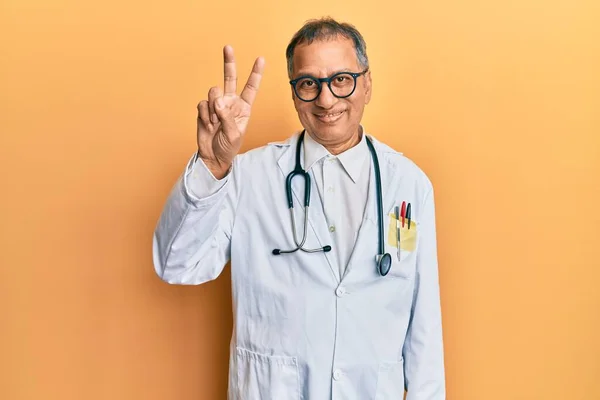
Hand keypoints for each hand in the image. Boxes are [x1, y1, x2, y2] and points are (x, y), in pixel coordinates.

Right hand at [196, 45, 264, 178]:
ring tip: (215, 122)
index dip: (256, 73)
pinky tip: (208, 125)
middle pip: (230, 78)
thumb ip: (227, 117)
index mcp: (244, 107)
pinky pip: (203, 104)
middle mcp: (231, 102)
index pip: (251, 87)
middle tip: (228, 47)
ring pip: (213, 92)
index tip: (261, 59)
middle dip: (229, 62)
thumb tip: (217, 101)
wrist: (213, 156)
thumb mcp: (234, 134)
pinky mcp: (204, 109)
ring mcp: (217, 104)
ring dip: (213, 108)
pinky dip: (205, 115)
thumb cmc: (228, 147)